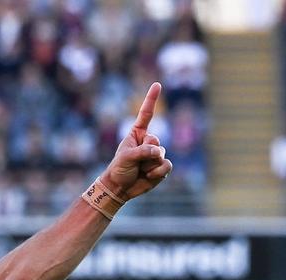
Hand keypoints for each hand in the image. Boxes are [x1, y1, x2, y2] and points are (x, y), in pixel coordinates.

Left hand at [101, 82, 172, 200]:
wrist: (120, 188)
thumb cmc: (119, 169)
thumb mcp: (126, 157)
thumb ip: (142, 151)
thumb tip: (158, 152)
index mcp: (137, 134)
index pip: (146, 115)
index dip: (151, 99)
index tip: (157, 84)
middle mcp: (148, 142)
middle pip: (156, 141)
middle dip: (146, 152)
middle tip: (136, 162)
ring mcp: (156, 154)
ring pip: (161, 155)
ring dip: (149, 165)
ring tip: (140, 170)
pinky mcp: (161, 167)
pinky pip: (167, 166)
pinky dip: (158, 172)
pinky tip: (149, 176)